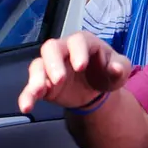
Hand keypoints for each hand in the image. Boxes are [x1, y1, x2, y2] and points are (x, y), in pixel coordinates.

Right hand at [18, 32, 132, 113]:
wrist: (96, 88)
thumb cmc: (107, 71)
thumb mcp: (121, 69)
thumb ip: (121, 67)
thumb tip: (116, 68)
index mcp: (84, 42)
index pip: (78, 41)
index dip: (78, 52)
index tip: (81, 67)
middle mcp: (64, 50)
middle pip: (51, 48)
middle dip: (53, 62)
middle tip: (59, 79)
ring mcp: (51, 66)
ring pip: (37, 65)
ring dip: (36, 78)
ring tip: (38, 92)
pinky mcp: (43, 82)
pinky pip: (30, 87)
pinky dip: (26, 95)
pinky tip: (26, 106)